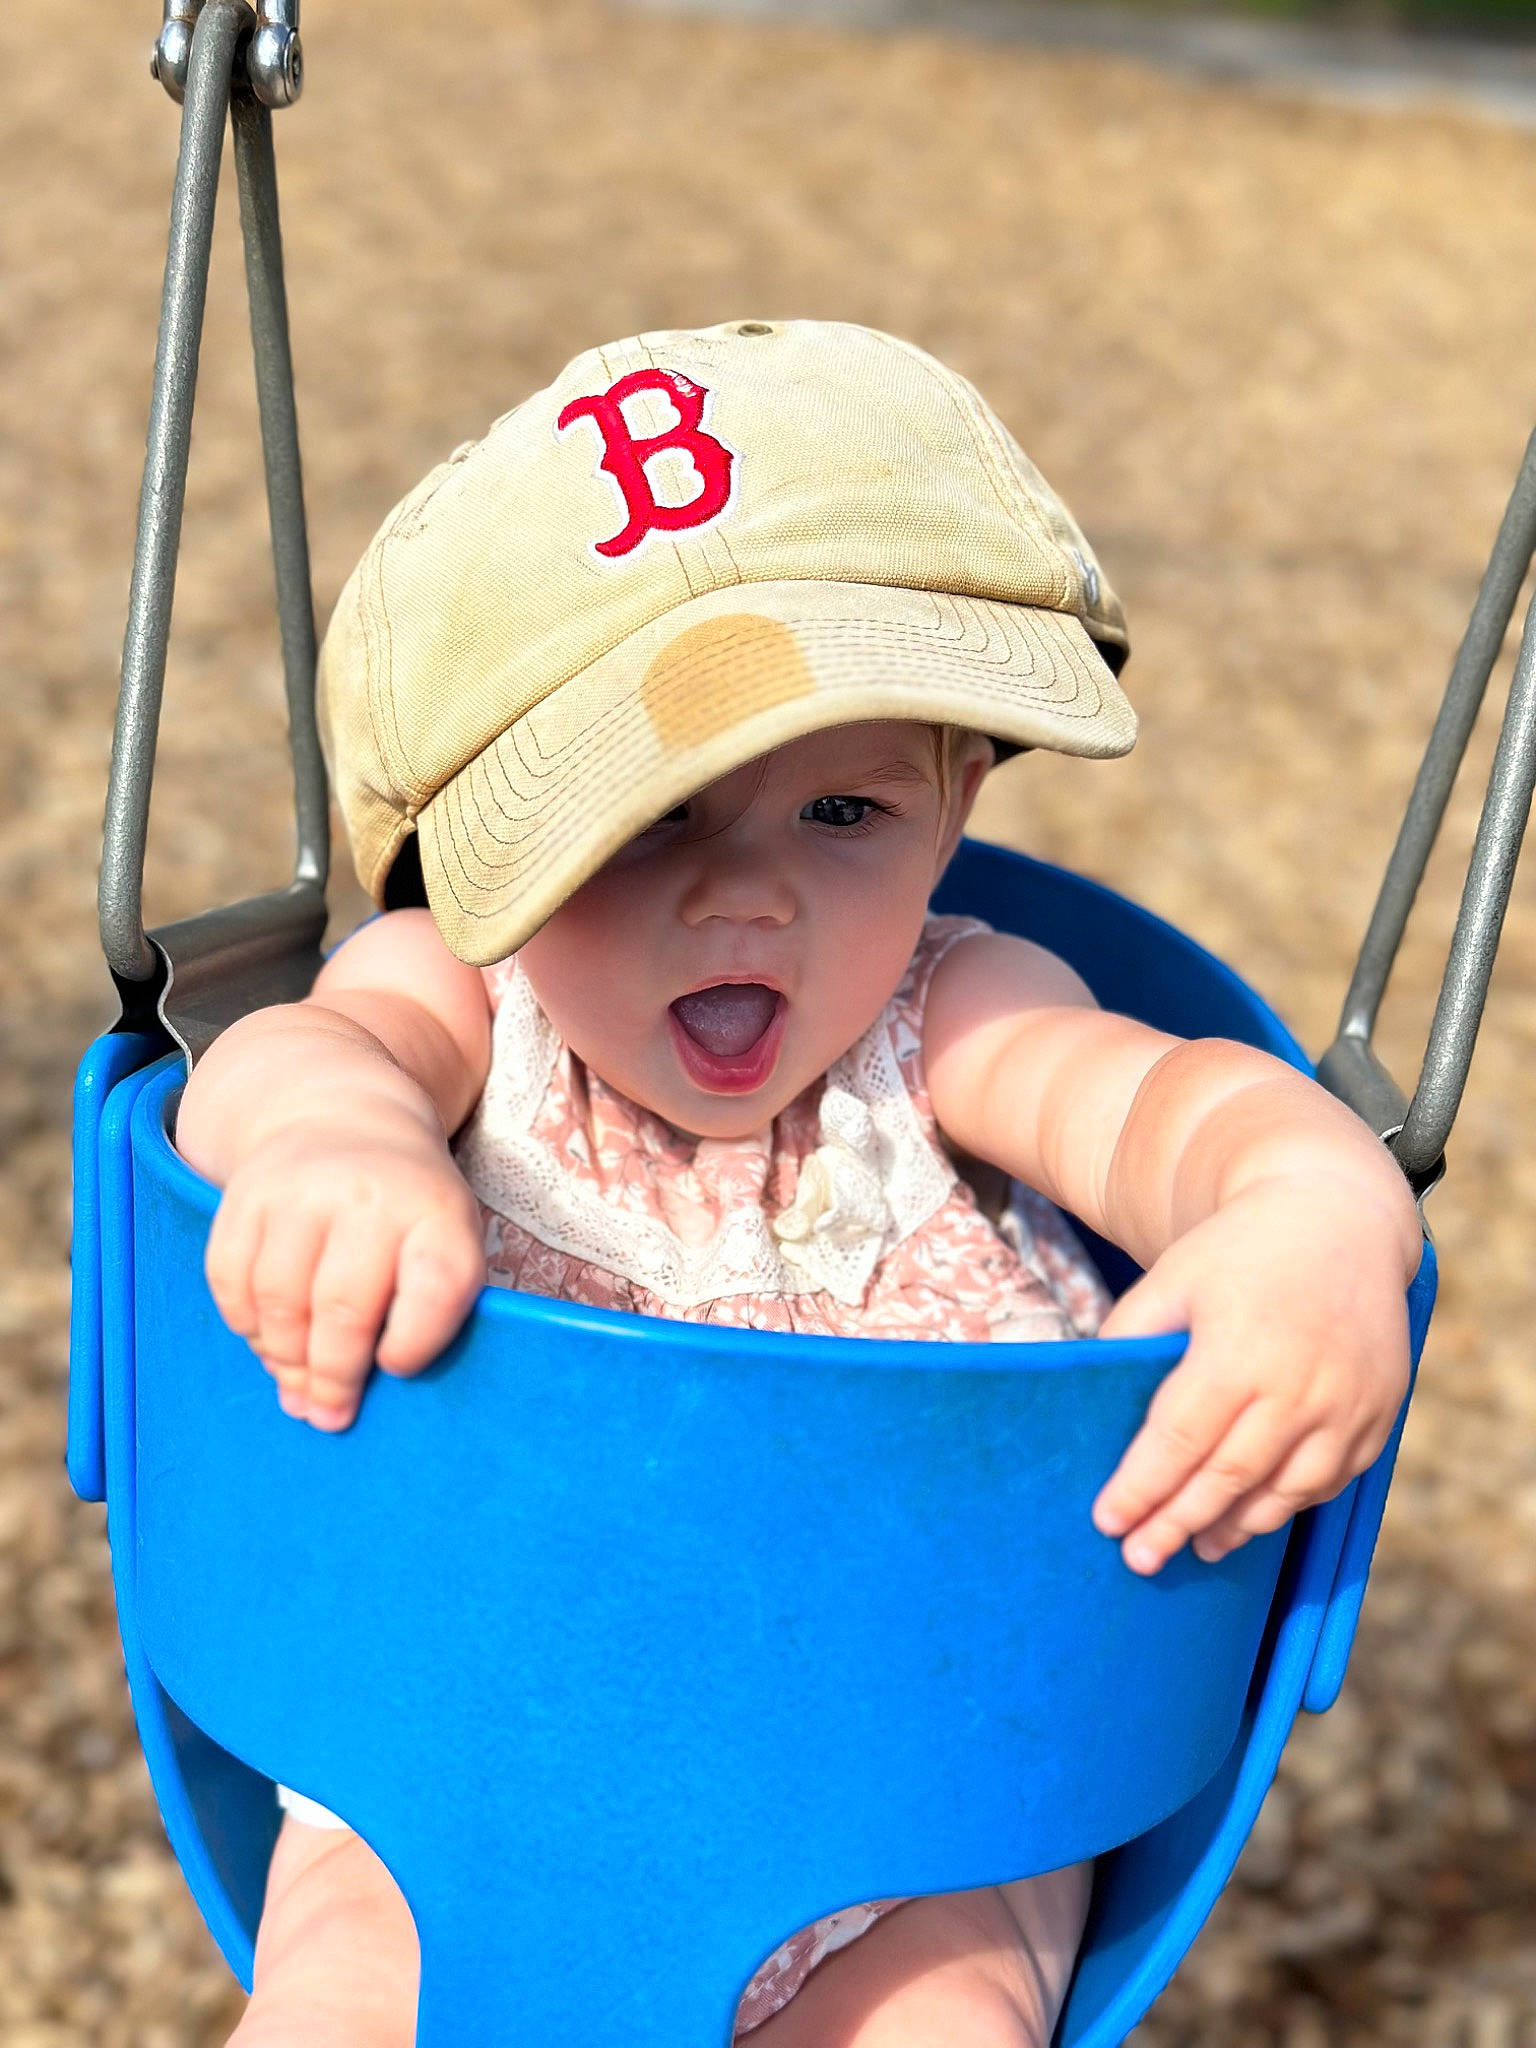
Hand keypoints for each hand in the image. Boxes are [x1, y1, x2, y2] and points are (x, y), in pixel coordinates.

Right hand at [203, 1112, 486, 1430]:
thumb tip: (357, 1396)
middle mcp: (367, 1196)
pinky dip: (244, 1324)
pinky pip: (230, 1280)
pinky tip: (265, 1340)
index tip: (395, 1369)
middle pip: (343, 1309)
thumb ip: (423, 1311)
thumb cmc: (406, 1207)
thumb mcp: (444, 1239)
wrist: (346, 1116)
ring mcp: (300, 1191)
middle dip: (334, 1379)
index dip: (414, 1343)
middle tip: (330, 1416)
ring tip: (296, 1387)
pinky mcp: (245, 1195)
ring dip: (284, 1360)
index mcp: (435, 1212)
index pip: (434, 1286)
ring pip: (279, 1302)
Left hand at [1089, 1175, 1413, 1574]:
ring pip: (1284, 1492)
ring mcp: (1347, 1407)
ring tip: (1196, 1547)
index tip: (1106, 1522)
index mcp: (1238, 1353)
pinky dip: (1288, 1505)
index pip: (1178, 1441)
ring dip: (1236, 1528)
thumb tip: (1087, 1398)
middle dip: (1176, 1523)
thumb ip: (1131, 1336)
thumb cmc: (1240, 1250)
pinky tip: (1254, 1516)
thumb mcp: (1173, 1278)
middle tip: (1139, 1559)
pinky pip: (1330, 1480)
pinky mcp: (1379, 1414)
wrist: (1340, 1221)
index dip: (1140, 1488)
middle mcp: (1299, 1388)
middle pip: (1227, 1478)